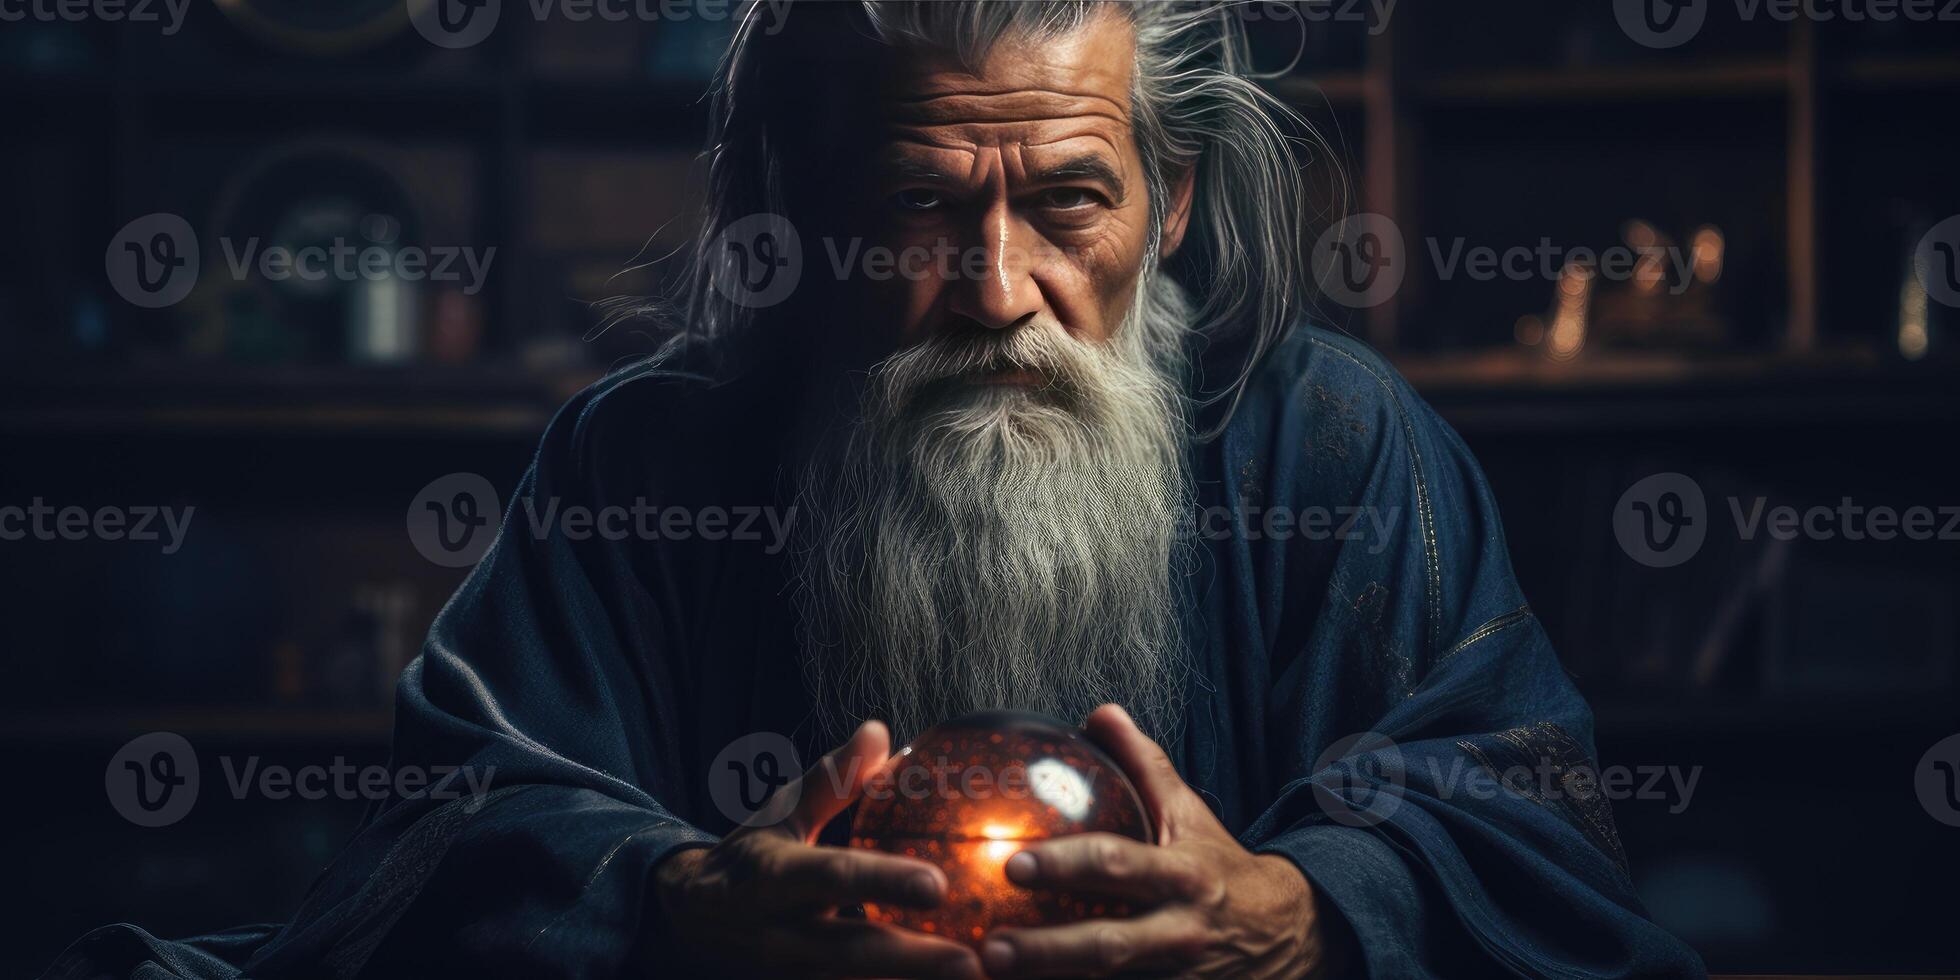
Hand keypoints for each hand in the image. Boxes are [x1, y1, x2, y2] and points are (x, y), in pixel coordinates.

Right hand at [654, 720, 983, 978]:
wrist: (690, 921)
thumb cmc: (750, 856)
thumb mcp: (780, 812)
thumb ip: (832, 778)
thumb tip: (879, 732)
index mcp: (772, 877)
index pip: (834, 876)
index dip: (884, 880)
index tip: (937, 884)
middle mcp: (779, 935)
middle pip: (852, 951)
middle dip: (914, 960)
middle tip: (974, 960)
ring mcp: (790, 975)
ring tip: (977, 977)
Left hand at [978, 705, 1342, 977]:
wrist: (1289, 934)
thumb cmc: (1220, 867)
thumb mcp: (1189, 814)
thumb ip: (1144, 764)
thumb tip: (1099, 713)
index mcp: (1183, 875)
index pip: (1119, 866)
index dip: (1067, 865)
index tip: (1016, 864)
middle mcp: (1181, 930)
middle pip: (1109, 946)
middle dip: (1048, 950)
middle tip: (991, 948)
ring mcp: (1177, 976)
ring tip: (992, 978)